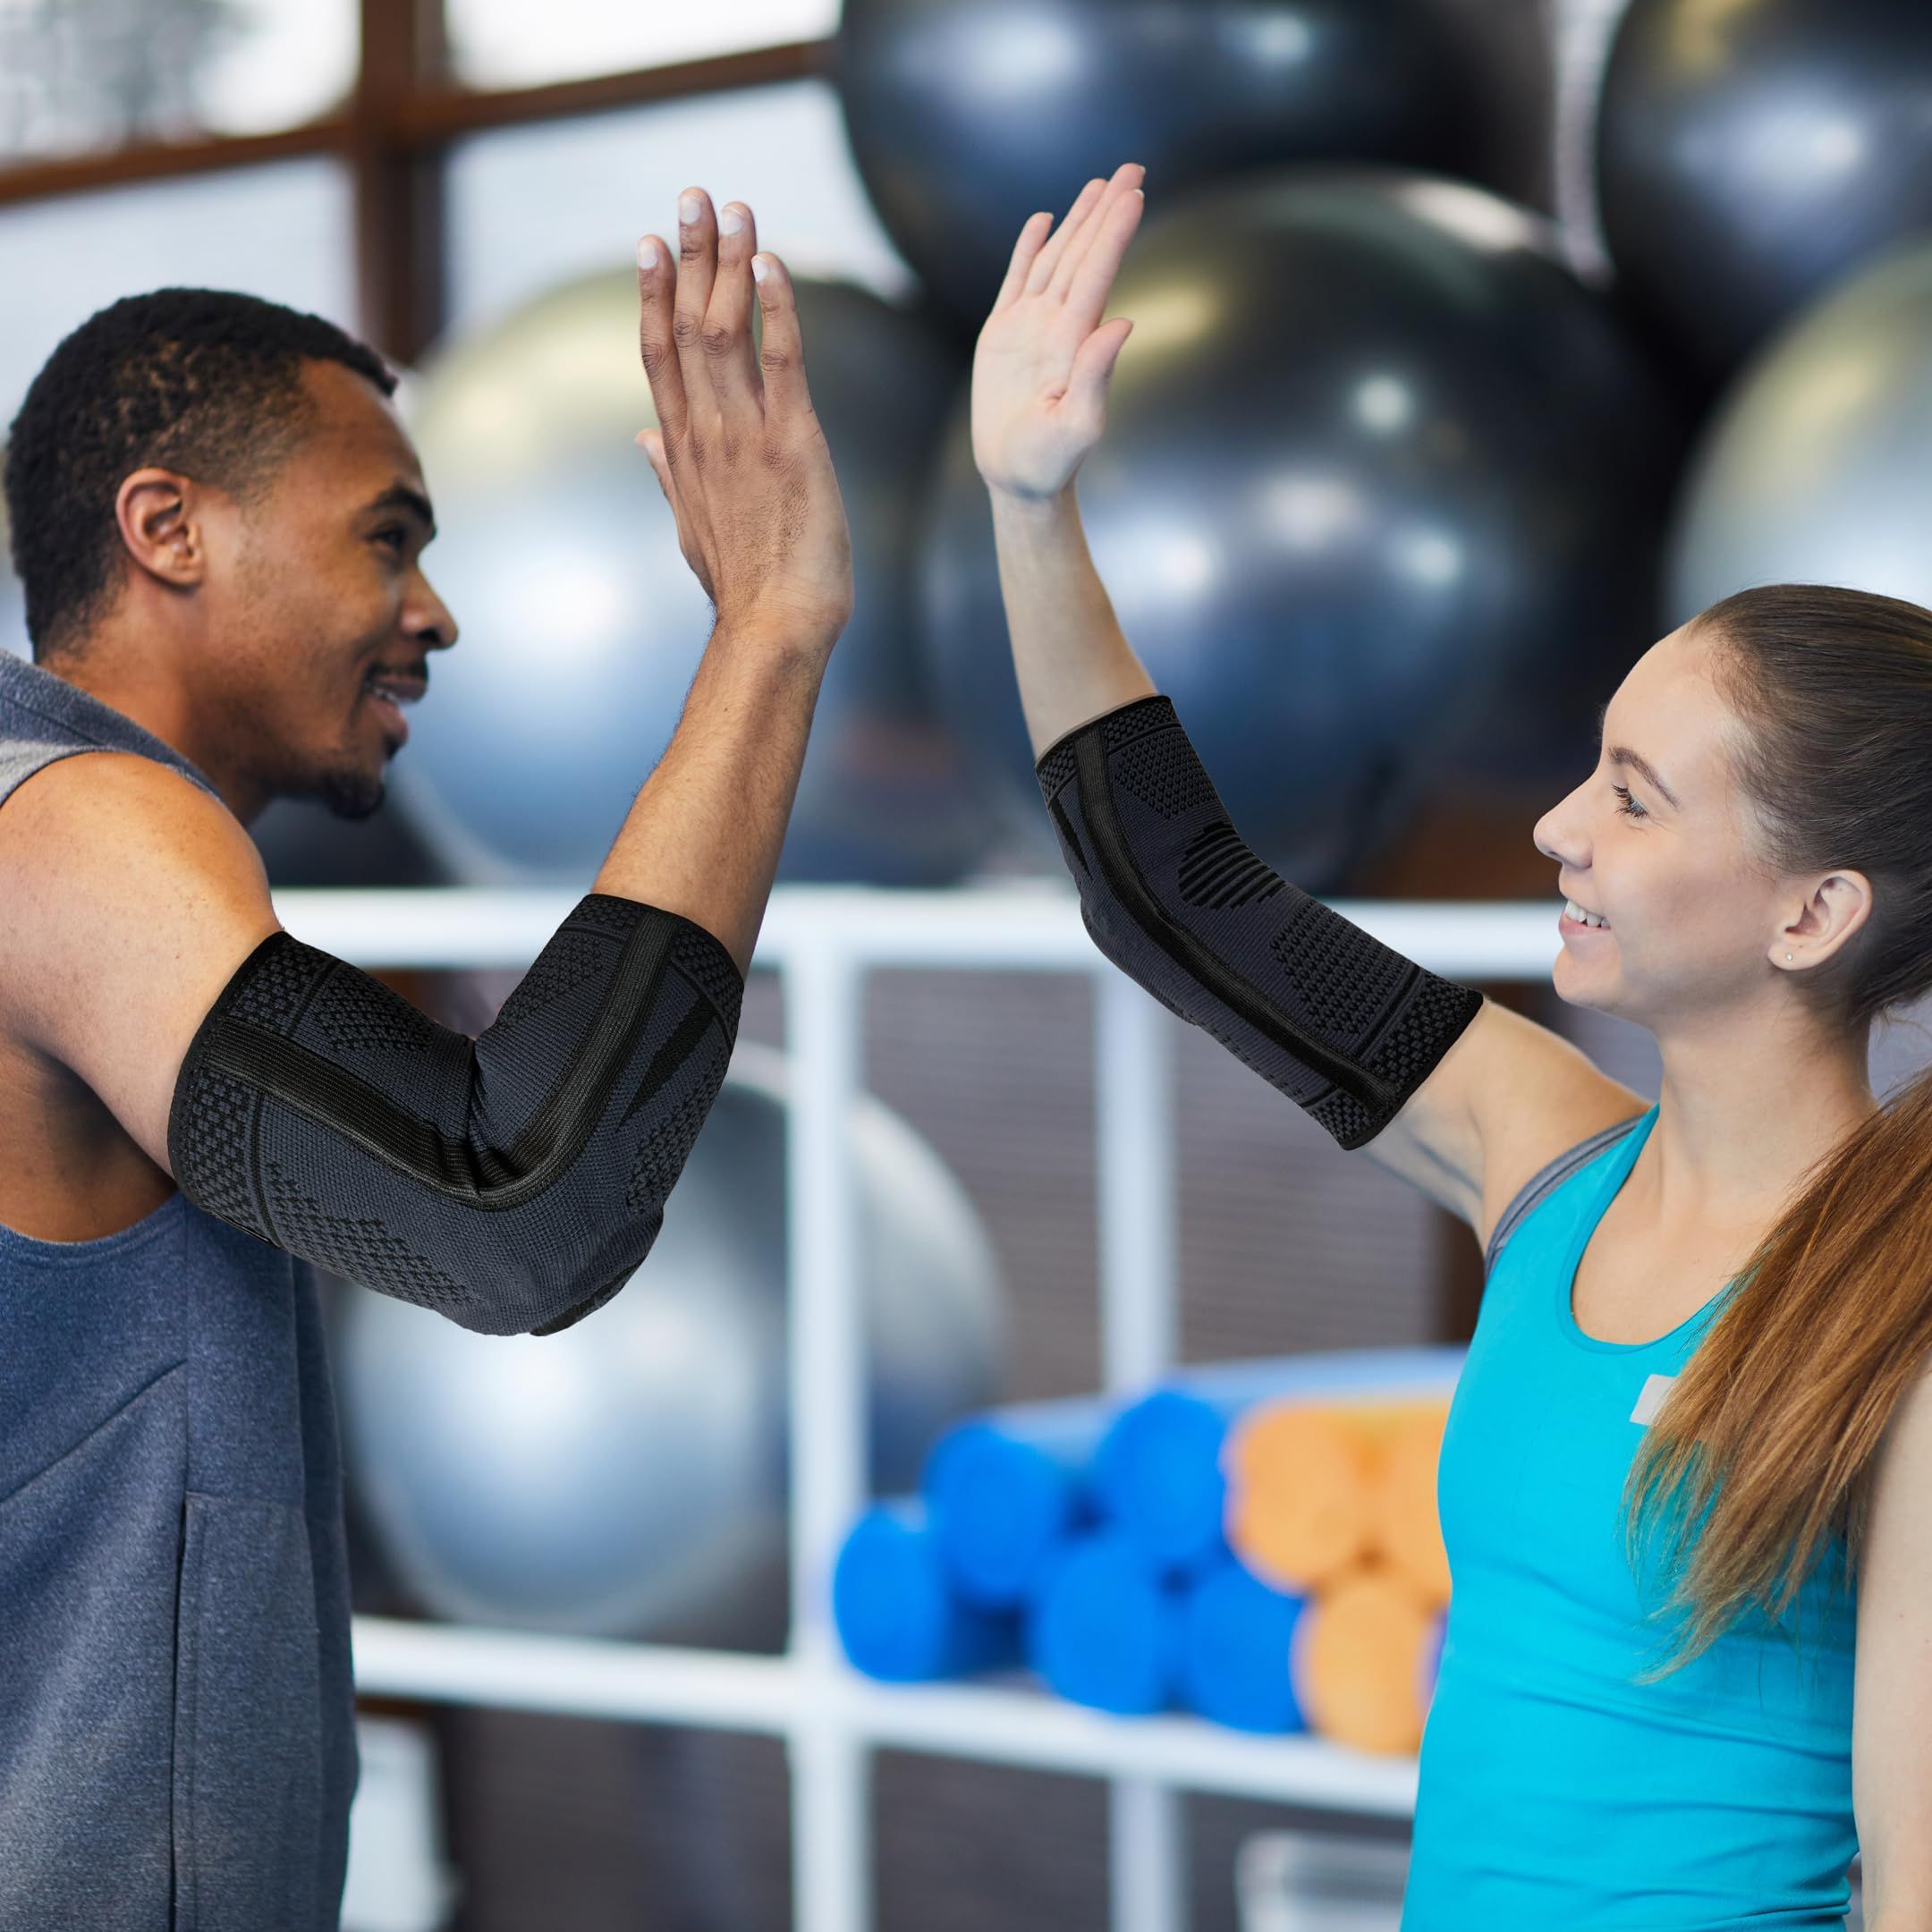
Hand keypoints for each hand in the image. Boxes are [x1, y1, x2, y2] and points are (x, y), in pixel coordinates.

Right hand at [634, 190, 853, 652]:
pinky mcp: (791, 444)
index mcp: (685, 451)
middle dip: (689, 255)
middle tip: (691, 196)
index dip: (652, 295)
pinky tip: (773, 264)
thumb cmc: (745, 588)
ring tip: (732, 207)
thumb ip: (669, 475)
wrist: (774, 630)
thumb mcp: (692, 529)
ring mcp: (745, 435)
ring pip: (725, 331)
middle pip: (686, 325)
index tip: (649, 245)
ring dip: (729, 264)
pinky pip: (781, 363)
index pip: (659, 356)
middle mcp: (706, 433)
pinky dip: (776, 310)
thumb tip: (645, 442)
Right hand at [971, 162, 1145, 502]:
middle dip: (1106, 212)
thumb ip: (1097, 376)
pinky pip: (1018, 280)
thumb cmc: (1050, 462)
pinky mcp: (1003, 334)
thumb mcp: (1077, 426)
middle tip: (1132, 168)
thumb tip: (1121, 322)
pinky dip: (1029, 249)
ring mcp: (1031, 327)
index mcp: (1076, 342)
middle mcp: (1058, 326)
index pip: (1098, 275)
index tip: (1133, 194)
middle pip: (1084, 256)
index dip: (1114, 233)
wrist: (1016, 477)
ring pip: (1055, 260)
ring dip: (1077, 221)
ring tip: (1098, 185)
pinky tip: (1043, 221)